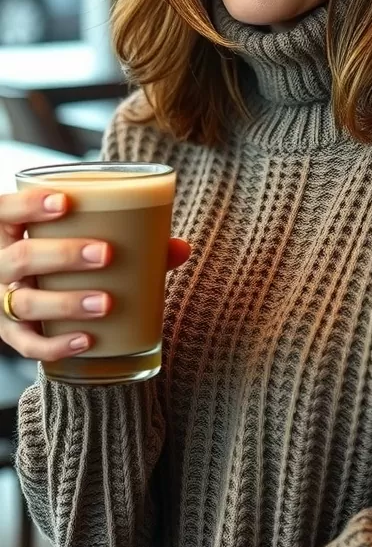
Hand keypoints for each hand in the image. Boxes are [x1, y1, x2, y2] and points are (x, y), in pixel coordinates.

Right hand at [0, 189, 190, 362]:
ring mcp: (3, 302)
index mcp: (9, 230)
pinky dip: (57, 344)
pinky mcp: (12, 335)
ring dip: (66, 302)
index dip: (29, 205)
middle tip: (105, 253)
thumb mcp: (84, 238)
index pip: (6, 210)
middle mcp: (0, 264)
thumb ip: (131, 238)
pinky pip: (28, 345)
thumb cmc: (64, 254)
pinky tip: (88, 339)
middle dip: (62, 255)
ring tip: (106, 302)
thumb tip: (180, 247)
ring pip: (24, 302)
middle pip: (20, 258)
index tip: (66, 201)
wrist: (36, 295)